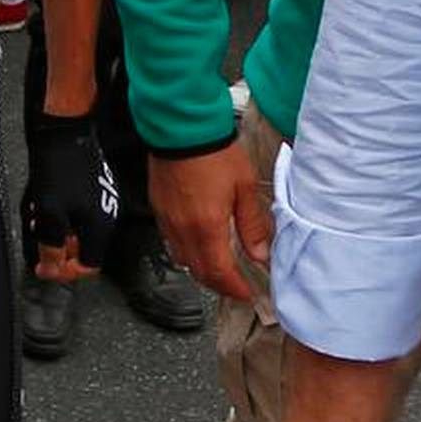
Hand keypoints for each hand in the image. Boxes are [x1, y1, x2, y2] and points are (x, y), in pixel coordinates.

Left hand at [25, 111, 114, 282]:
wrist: (65, 135)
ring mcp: (104, 202)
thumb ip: (51, 248)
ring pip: (82, 232)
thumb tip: (51, 269)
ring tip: (43, 220)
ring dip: (61, 233)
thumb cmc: (59, 170)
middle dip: (61, 250)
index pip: (88, 266)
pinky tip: (51, 205)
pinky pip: (82, 215)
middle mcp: (108, 216)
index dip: (64, 271)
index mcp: (100, 227)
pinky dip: (65, 217)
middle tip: (42, 241)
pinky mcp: (97, 190)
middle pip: (85, 250)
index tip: (46, 266)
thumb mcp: (49, 216)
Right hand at [151, 142, 271, 301]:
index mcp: (207, 227)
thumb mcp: (245, 187)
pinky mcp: (158, 209)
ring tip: (219, 268)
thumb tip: (261, 253)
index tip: (246, 294)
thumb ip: (252, 225)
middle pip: (198, 272)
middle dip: (218, 284)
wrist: (182, 127)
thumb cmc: (215, 152)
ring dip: (201, 269)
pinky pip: (171, 242)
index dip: (233, 288)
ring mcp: (167, 220)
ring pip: (182, 259)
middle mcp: (183, 230)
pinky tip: (198, 243)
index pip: (219, 272)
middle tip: (235, 286)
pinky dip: (186, 251)